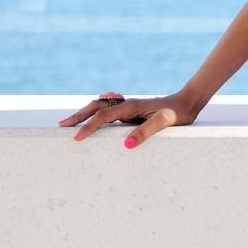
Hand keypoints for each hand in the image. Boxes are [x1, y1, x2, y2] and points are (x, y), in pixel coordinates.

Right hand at [58, 90, 199, 148]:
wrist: (186, 103)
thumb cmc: (176, 114)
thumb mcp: (164, 122)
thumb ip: (146, 132)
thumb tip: (127, 144)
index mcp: (131, 106)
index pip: (103, 116)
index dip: (88, 127)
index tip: (76, 138)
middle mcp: (126, 104)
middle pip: (96, 107)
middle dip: (78, 116)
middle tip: (61, 125)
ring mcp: (128, 107)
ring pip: (100, 107)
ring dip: (84, 113)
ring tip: (70, 123)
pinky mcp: (131, 111)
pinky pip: (108, 111)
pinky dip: (95, 114)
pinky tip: (92, 121)